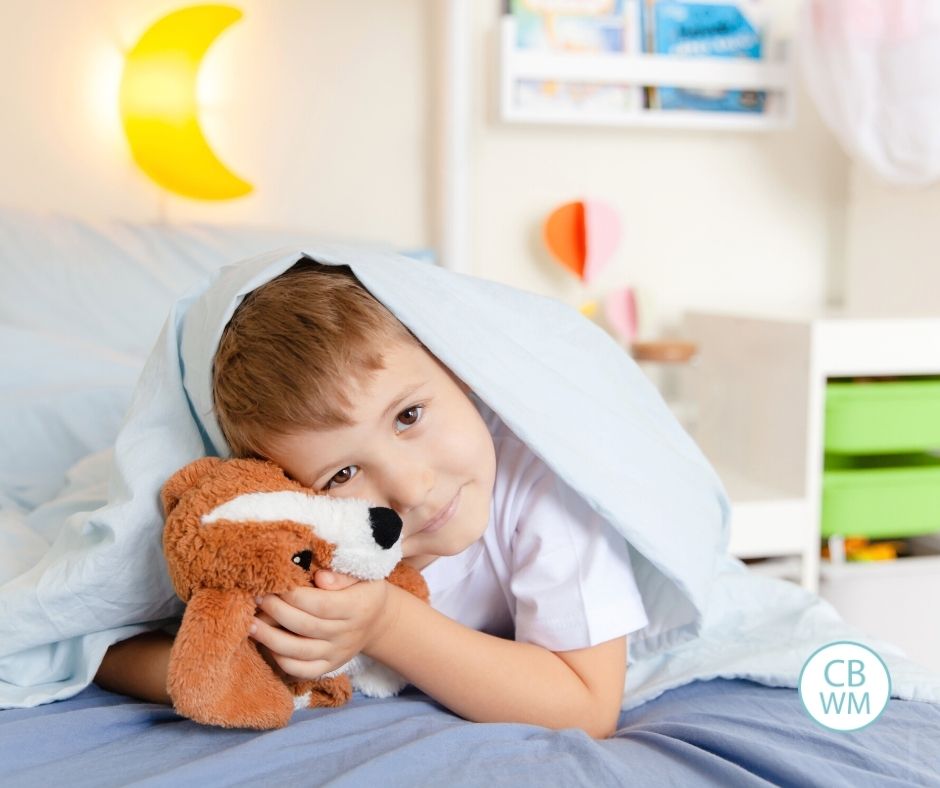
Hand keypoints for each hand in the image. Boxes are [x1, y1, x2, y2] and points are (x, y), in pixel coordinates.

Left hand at [249, 570, 389, 680]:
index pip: (321, 605)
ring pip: (299, 651)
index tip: (274, 583)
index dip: (295, 596)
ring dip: (270, 638)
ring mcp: (337, 654)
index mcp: (357, 608)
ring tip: (251, 623)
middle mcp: (347, 635)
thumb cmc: (363, 590)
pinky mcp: (328, 667)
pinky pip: (301, 670)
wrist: (377, 621)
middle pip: (306, 627)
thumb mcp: (363, 575)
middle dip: (276, 611)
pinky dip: (280, 659)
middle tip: (256, 597)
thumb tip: (319, 577)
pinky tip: (266, 643)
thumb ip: (341, 575)